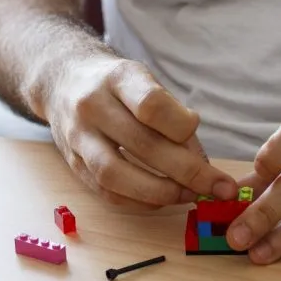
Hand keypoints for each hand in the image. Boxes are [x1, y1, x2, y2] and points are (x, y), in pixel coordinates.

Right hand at [46, 56, 238, 208]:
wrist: (63, 81)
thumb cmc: (117, 86)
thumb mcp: (146, 82)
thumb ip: (174, 117)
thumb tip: (202, 164)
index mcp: (117, 78)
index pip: (151, 104)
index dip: (181, 125)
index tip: (198, 131)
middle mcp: (92, 106)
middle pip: (142, 144)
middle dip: (187, 171)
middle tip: (218, 187)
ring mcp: (78, 137)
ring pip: (116, 174)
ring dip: (160, 192)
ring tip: (190, 195)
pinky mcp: (72, 163)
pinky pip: (106, 192)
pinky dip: (139, 202)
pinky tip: (163, 200)